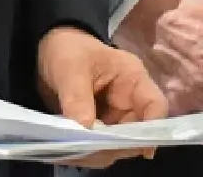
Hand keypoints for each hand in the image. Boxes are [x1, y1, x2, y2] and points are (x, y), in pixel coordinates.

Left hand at [36, 26, 168, 167]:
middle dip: (118, 146)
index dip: (153, 128)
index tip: (141, 149)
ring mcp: (115, 116)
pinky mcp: (99, 127)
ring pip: (118, 144)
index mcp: (132, 78)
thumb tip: (85, 130)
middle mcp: (129, 101)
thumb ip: (78, 98)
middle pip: (137, 132)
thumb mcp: (71, 68)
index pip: (155, 105)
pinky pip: (100, 146)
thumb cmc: (68, 50)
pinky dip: (88, 152)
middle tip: (92, 152)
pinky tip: (72, 152)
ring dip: (100, 152)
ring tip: (76, 153)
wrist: (47, 50)